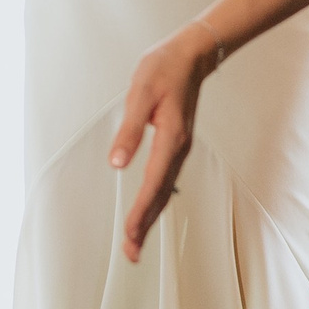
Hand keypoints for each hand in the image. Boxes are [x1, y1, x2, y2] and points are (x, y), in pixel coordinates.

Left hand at [110, 21, 218, 261]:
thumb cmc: (163, 69)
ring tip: (136, 240)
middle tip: (131, 254)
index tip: (128, 233)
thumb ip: (129, 128)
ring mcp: (180, 148)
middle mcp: (178, 148)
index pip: (153, 183)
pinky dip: (156, 200)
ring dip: (151, 216)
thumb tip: (117, 163)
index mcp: (170, 138)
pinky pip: (166, 180)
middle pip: (162, 195)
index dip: (140, 210)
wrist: (192, 55)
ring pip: (165, 190)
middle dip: (145, 225)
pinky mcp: (176, 144)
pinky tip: (149, 210)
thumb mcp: (140, 93)